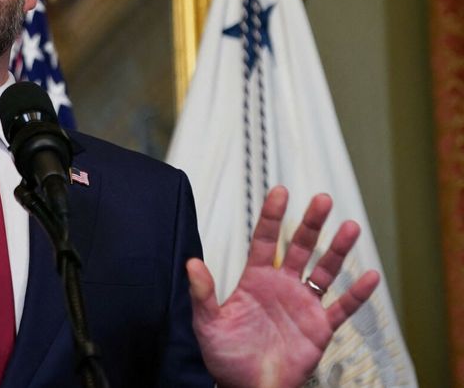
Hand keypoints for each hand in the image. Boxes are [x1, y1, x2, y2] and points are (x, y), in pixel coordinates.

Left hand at [186, 186, 378, 387]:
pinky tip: (369, 276)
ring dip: (338, 250)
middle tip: (322, 200)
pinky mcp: (320, 327)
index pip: (266, 241)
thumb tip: (191, 264)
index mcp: (255, 280)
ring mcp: (303, 304)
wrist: (247, 386)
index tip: (280, 192)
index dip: (273, 216)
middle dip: (311, 224)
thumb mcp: (207, 323)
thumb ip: (202, 293)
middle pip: (300, 248)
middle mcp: (282, 286)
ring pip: (325, 271)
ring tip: (350, 227)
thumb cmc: (225, 356)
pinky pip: (342, 307)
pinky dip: (357, 293)